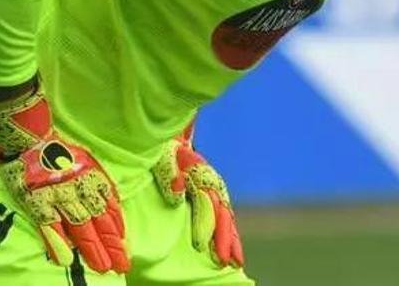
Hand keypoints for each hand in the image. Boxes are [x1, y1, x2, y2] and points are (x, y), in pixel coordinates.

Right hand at [0, 85, 130, 273]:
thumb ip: (99, 183)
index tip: (125, 246)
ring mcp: (58, 195)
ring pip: (79, 226)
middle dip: (110, 245)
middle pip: (98, 221)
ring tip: (102, 267)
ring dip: (91, 248)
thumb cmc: (58, 152)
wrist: (28, 139)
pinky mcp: (36, 201)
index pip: (109, 207)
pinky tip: (65, 260)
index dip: (117, 228)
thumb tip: (113, 205)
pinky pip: (49, 225)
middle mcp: (79, 188)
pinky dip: (57, 243)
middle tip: (121, 265)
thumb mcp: (86, 162)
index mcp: (92, 177)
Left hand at [152, 122, 244, 267]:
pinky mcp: (207, 194)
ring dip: (230, 239)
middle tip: (229, 261)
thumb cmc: (162, 147)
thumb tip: (178, 194)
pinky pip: (219, 216)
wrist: (165, 137)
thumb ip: (169, 172)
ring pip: (225, 217)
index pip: (208, 203)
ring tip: (237, 261)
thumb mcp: (162, 155)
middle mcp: (210, 182)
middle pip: (222, 213)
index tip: (202, 246)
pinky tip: (227, 249)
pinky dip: (225, 233)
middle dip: (226, 238)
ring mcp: (210, 189)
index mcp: (201, 172)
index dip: (207, 226)